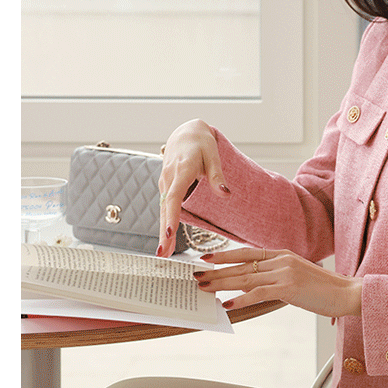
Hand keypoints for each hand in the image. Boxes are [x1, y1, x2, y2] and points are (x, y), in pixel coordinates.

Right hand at [157, 119, 229, 256]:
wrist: (185, 133)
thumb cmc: (201, 143)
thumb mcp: (213, 155)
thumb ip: (217, 176)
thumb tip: (225, 194)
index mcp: (181, 170)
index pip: (174, 197)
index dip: (171, 216)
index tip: (170, 233)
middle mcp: (169, 178)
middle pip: (165, 209)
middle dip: (163, 233)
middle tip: (163, 253)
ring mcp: (165, 182)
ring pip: (164, 210)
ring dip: (163, 231)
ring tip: (163, 252)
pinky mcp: (166, 186)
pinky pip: (165, 206)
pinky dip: (165, 222)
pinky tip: (166, 238)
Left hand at [194, 247, 362, 317]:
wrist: (347, 294)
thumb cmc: (324, 289)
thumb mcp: (297, 278)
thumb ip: (274, 278)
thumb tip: (250, 285)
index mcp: (282, 255)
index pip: (247, 253)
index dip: (225, 254)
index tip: (207, 257)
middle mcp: (281, 260)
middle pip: (242, 265)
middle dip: (217, 271)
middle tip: (197, 275)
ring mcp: (285, 272)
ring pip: (246, 277)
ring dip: (222, 283)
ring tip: (204, 287)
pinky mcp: (289, 288)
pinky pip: (259, 293)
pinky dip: (241, 298)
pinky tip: (227, 305)